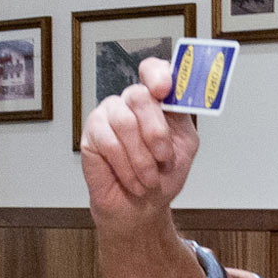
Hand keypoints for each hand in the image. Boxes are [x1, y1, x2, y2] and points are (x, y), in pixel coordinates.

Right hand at [80, 56, 199, 228]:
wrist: (142, 207)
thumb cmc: (162, 175)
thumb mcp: (185, 145)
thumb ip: (184, 117)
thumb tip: (180, 95)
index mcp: (156, 100)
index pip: (152, 70)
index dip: (157, 74)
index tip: (164, 89)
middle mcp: (130, 103)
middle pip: (139, 96)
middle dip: (156, 132)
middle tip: (163, 158)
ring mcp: (109, 115)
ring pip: (124, 121)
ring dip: (141, 157)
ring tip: (149, 178)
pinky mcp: (91, 134)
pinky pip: (109, 142)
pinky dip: (125, 166)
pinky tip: (132, 180)